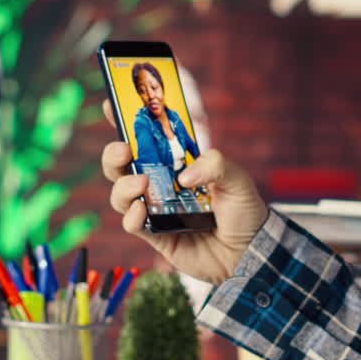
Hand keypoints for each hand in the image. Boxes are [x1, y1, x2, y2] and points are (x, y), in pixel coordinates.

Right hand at [102, 100, 268, 283]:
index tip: (111, 105)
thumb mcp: (237, 178)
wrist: (249, 254)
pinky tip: (141, 212)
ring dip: (122, 186)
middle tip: (123, 150)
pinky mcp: (155, 235)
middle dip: (114, 155)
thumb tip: (184, 176)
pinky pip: (132, 224)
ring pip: (120, 194)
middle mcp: (161, 184)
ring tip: (140, 185)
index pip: (147, 138)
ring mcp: (155, 209)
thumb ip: (215, 165)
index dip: (127, 121)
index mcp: (177, 163)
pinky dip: (131, 217)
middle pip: (122, 165)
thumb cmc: (243, 211)